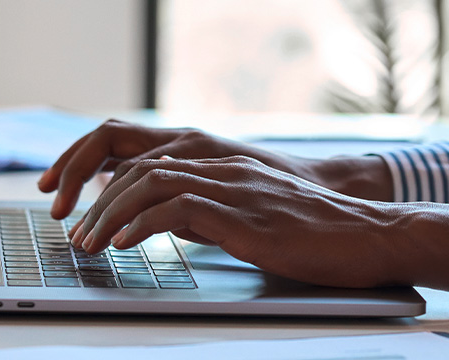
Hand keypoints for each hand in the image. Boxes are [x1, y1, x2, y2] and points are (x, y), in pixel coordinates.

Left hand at [69, 155, 405, 287]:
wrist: (370, 236)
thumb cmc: (319, 236)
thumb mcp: (257, 219)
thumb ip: (216, 213)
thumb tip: (175, 224)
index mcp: (226, 170)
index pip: (153, 165)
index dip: (112, 188)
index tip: (90, 217)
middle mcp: (225, 171)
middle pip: (142, 171)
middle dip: (99, 202)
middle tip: (78, 234)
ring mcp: (235, 191)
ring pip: (152, 184)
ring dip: (111, 214)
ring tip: (90, 243)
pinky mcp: (245, 217)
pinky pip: (180, 210)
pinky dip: (144, 224)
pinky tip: (125, 243)